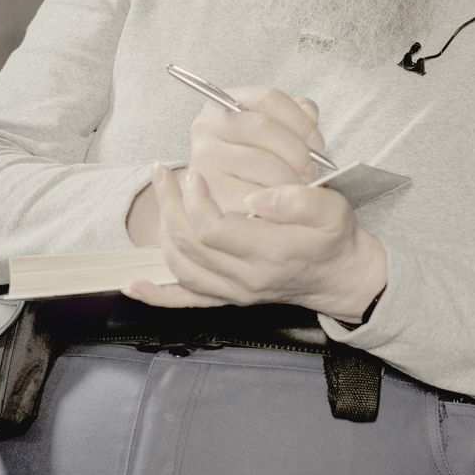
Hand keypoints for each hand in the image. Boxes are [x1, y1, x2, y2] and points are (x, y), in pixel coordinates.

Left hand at [125, 164, 386, 323]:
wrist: (340, 275)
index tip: (196, 174)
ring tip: (161, 196)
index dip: (196, 200)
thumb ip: (299, 200)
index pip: (213, 230)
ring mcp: (235, 292)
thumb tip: (255, 198)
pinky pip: (186, 301)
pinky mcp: (229, 297)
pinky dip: (157, 295)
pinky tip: (134, 284)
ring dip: (163, 231)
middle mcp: (247, 279)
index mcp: (270, 254)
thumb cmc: (334, 238)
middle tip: (165, 174)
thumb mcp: (333, 210)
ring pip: (182, 266)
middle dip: (171, 205)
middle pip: (189, 245)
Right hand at [189, 86, 325, 213]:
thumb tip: (310, 113)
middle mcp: (206, 128)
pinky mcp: (212, 193)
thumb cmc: (249, 160)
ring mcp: (206, 160)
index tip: (317, 141)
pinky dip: (276, 199)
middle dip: (297, 150)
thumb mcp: (268, 130)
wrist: (214, 202)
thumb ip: (292, 116)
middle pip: (264, 128)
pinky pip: (256, 194)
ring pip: (263, 163)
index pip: (267, 98)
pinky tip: (281, 200)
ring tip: (298, 184)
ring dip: (290, 176)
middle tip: (310, 169)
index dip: (300, 119)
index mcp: (222, 105)